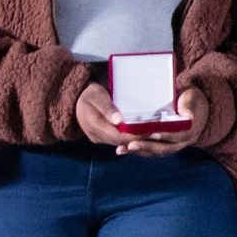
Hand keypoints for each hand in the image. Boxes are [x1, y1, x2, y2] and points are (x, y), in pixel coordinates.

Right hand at [76, 79, 199, 154]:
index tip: (153, 132)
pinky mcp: (103, 137)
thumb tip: (119, 121)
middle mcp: (97, 136)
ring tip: (156, 135)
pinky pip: (119, 140)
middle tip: (160, 135)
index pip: (119, 136)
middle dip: (140, 140)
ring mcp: (99, 138)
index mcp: (94, 126)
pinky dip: (131, 137)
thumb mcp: (96, 96)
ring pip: (121, 143)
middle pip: (122, 142)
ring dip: (137, 140)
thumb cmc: (89, 94)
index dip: (136, 136)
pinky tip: (145, 134)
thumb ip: (107, 108)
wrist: (75, 99)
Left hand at [116, 84, 202, 155]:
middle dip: (147, 147)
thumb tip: (188, 115)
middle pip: (165, 148)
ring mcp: (172, 145)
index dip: (166, 136)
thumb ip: (188, 106)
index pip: (178, 136)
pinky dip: (137, 151)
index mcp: (190, 130)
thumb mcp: (192, 98)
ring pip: (156, 152)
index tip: (153, 133)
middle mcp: (181, 142)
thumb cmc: (190, 100)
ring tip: (122, 149)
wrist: (195, 108)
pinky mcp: (162, 145)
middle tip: (131, 145)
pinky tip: (122, 150)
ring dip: (139, 151)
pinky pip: (150, 151)